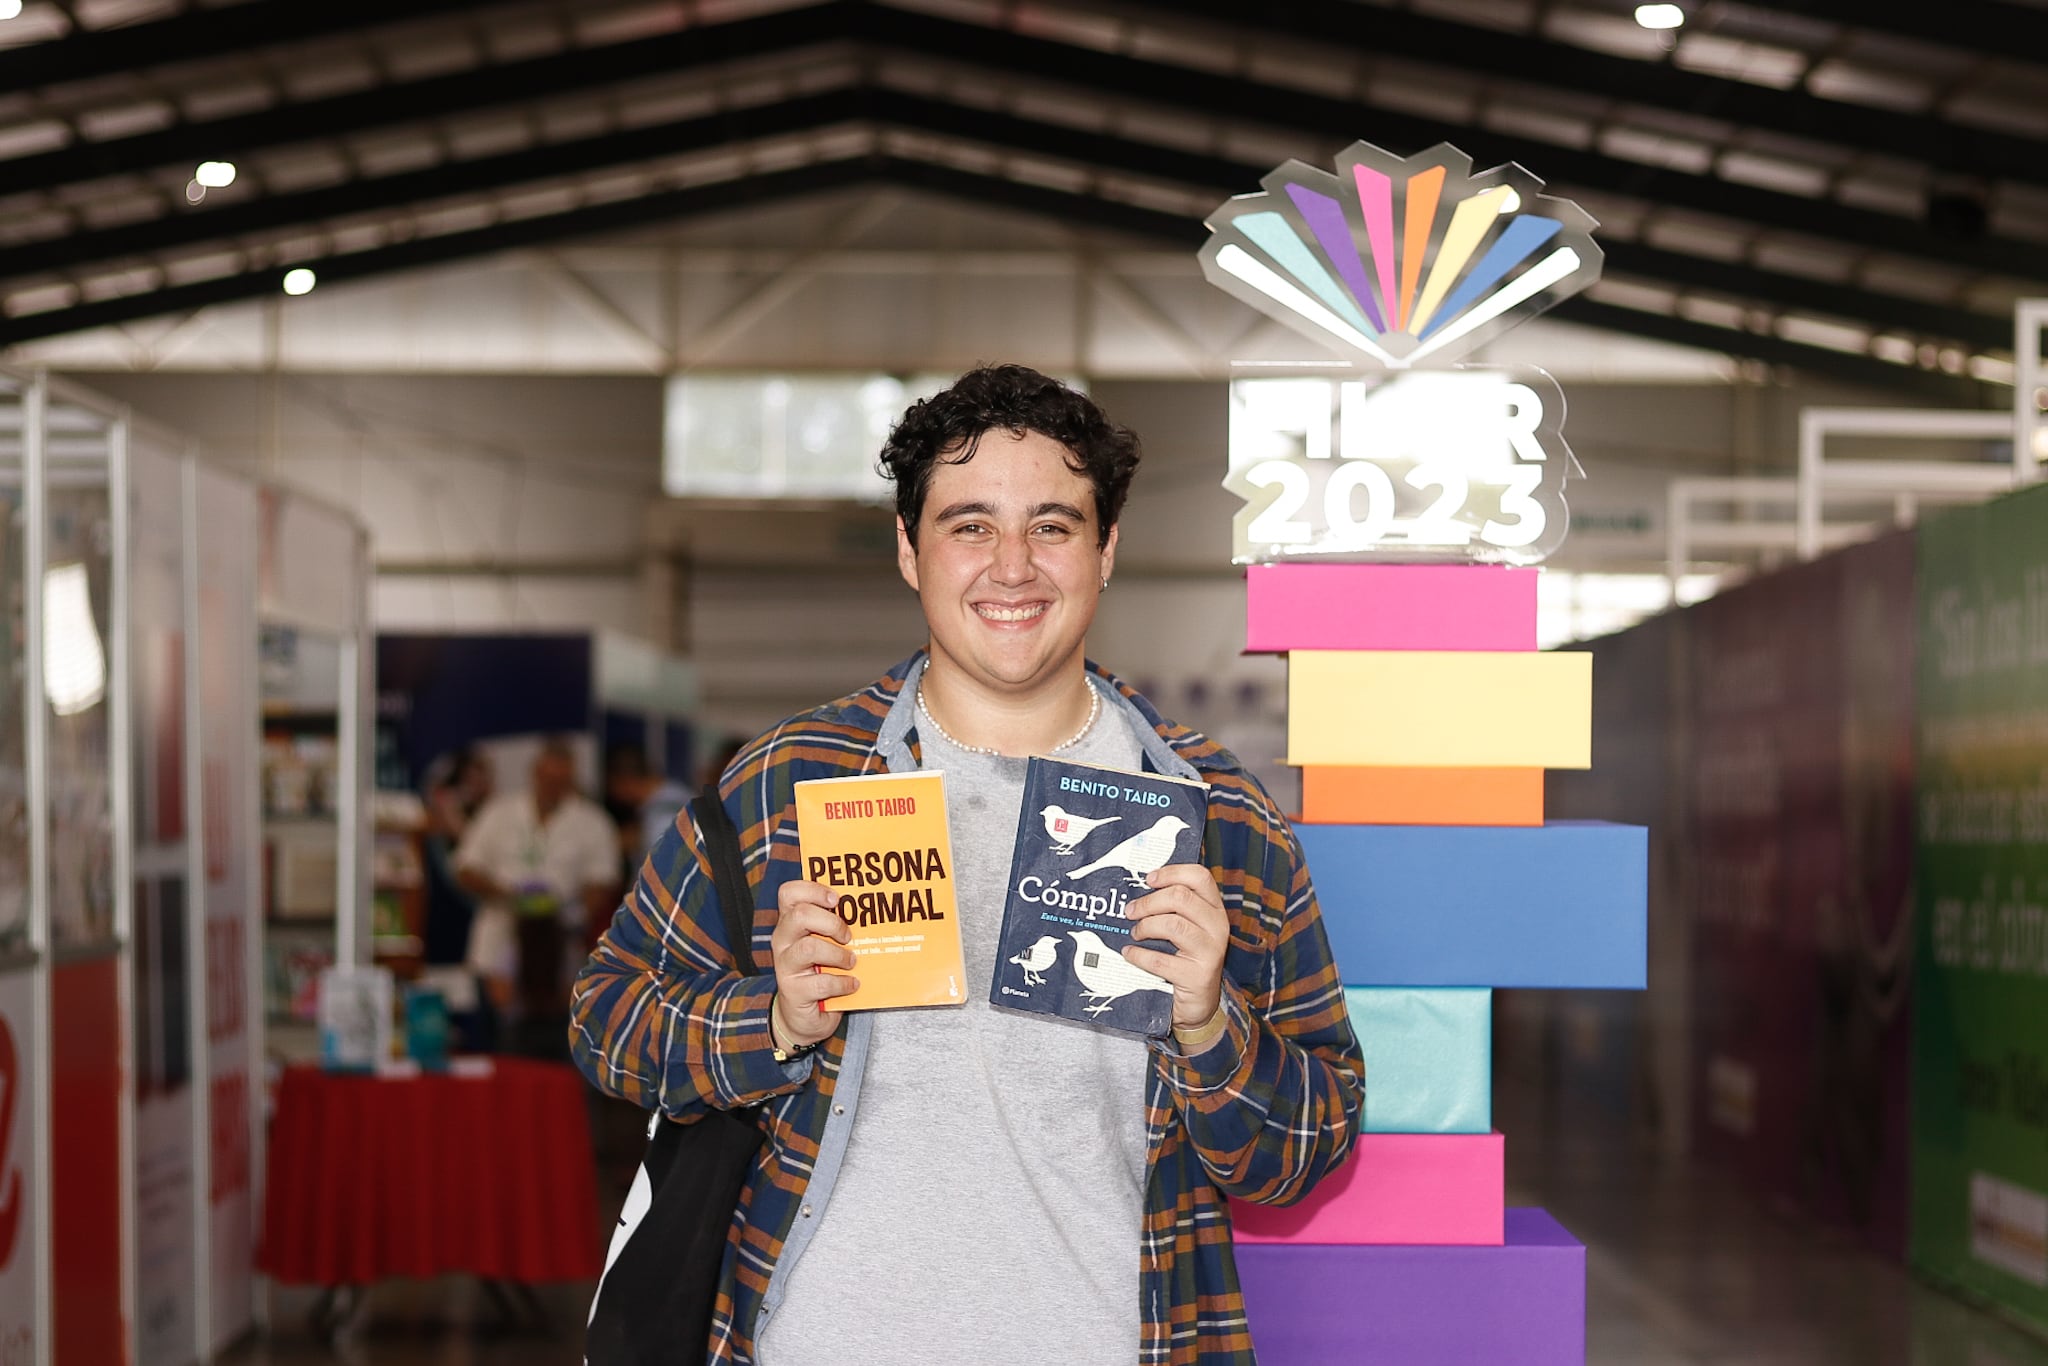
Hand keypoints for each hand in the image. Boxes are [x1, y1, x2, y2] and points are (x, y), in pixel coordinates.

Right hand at [769, 879, 857, 1049]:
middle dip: (831, 922)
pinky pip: (821, 983)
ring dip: (838, 954)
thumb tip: (869, 911)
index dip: (813, 890)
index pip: (789, 893)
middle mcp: (783, 940)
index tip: (837, 899)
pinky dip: (842, 983)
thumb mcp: (825, 944)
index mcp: (790, 922)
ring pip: (809, 948)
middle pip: (800, 915)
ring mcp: (785, 966)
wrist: (803, 1016)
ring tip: (851, 962)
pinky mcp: (793, 991)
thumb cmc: (820, 971)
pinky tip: (852, 984)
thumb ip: (835, 926)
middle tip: (848, 936)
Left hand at [1121, 864, 1228, 1031]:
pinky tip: (1129, 953)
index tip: (1148, 878)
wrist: (1199, 1004)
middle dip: (1148, 902)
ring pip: (1172, 925)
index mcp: (1215, 909)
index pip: (1200, 877)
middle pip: (1181, 897)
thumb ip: (1172, 908)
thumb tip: (1138, 889)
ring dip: (1145, 927)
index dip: (1172, 872)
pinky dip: (1138, 955)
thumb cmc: (1186, 959)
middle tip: (1130, 911)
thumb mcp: (1187, 928)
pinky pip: (1160, 959)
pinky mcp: (1197, 976)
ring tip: (1134, 933)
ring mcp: (1210, 952)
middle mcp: (1217, 926)